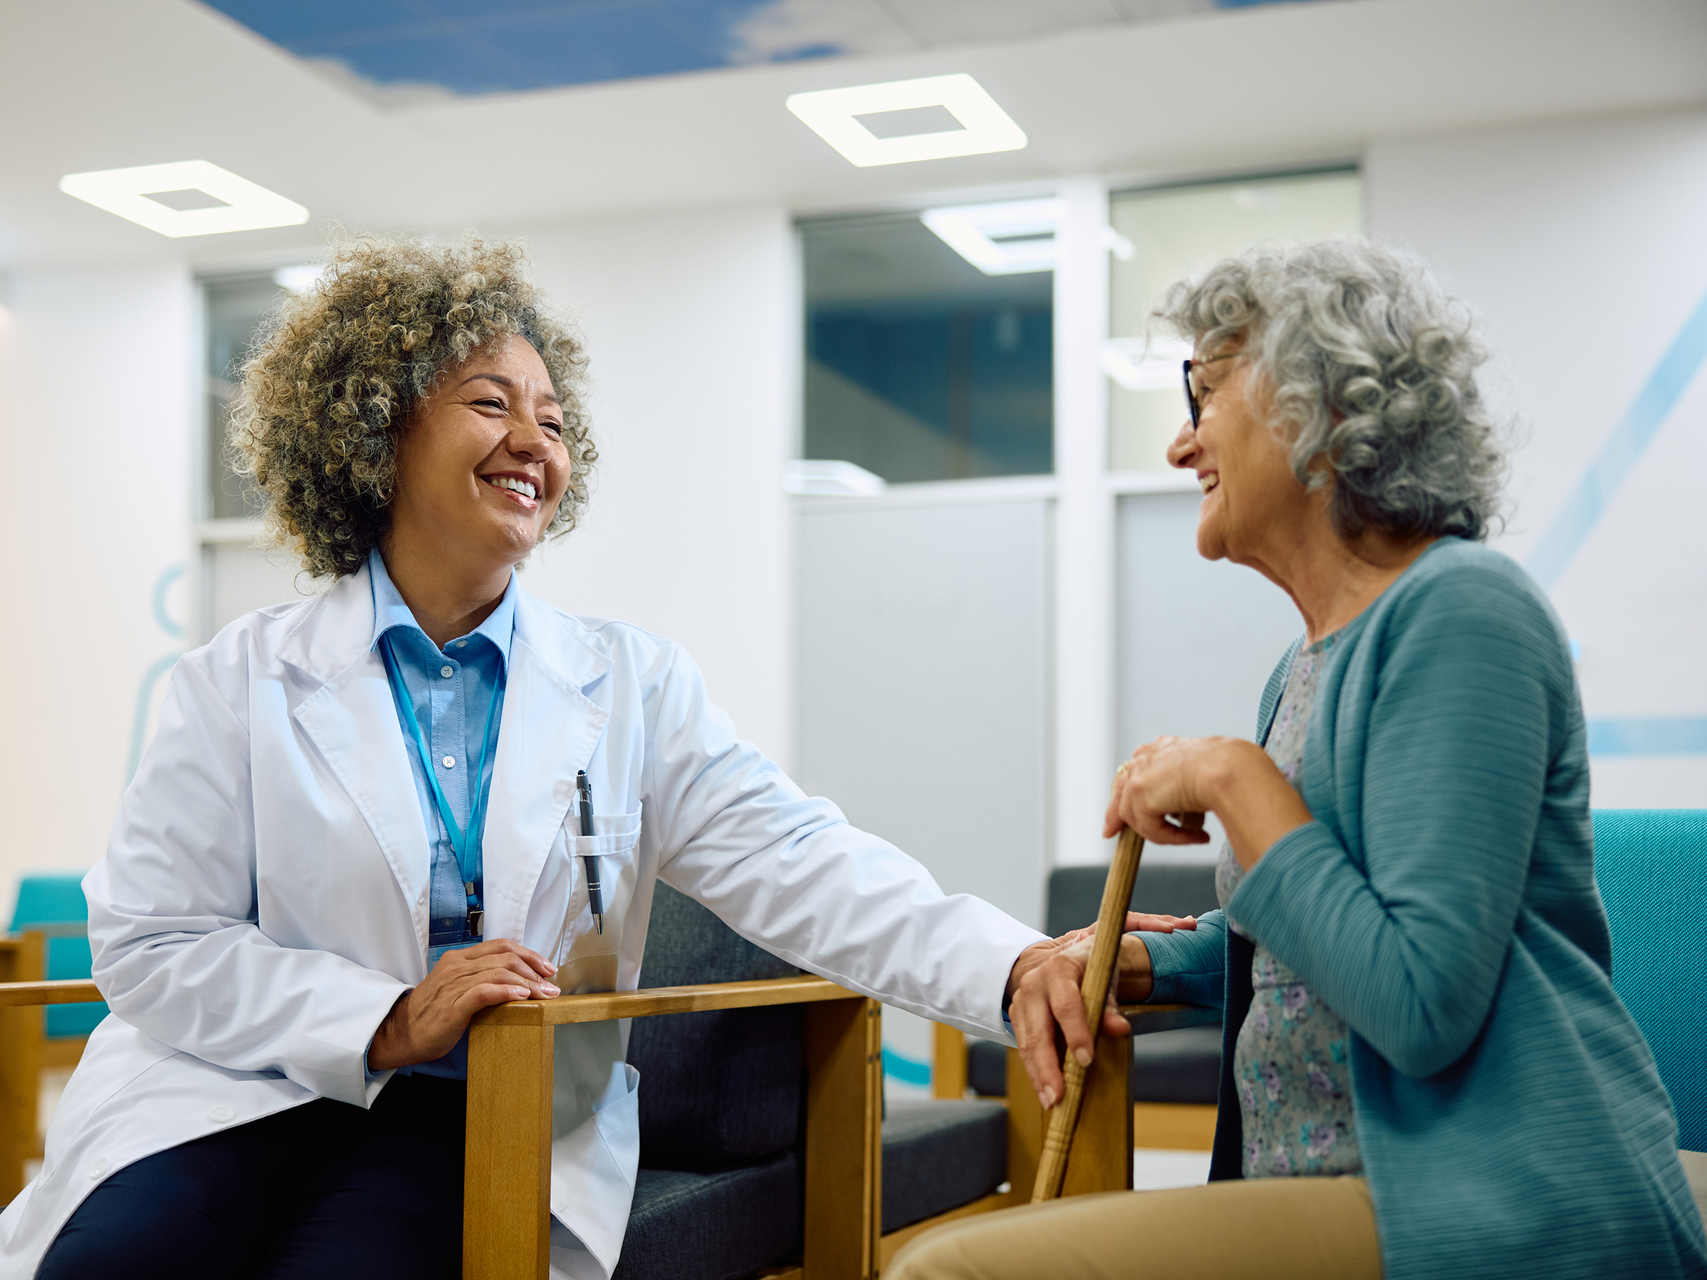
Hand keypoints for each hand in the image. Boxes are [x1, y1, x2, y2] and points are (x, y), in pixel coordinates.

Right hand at [368, 939, 559, 1070]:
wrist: (401, 1034)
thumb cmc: (431, 1015)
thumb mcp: (457, 989)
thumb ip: (480, 980)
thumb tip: (517, 985)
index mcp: (459, 958)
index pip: (501, 946)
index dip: (528, 954)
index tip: (546, 967)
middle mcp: (457, 966)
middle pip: (505, 956)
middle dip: (534, 968)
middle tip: (551, 984)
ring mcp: (454, 984)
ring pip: (499, 972)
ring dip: (528, 983)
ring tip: (544, 994)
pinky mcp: (453, 1004)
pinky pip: (485, 991)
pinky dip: (507, 992)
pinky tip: (522, 997)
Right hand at [1004, 912, 1195, 1109]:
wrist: (1067, 956)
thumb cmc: (1093, 968)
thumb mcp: (1107, 979)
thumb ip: (1112, 1004)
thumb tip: (1119, 1028)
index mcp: (1059, 967)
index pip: (1066, 1005)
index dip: (1076, 1033)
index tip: (1086, 1060)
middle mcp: (1035, 983)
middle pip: (1039, 1031)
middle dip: (1048, 1066)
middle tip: (1059, 1096)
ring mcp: (1022, 1000)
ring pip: (1027, 1043)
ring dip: (1039, 1075)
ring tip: (1052, 1102)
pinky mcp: (1017, 1015)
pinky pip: (1023, 1047)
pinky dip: (1034, 1070)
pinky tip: (1044, 1090)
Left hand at [1106, 736, 1311, 869]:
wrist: (1230, 767)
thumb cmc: (1229, 766)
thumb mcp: (1203, 772)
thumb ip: (1186, 783)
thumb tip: (1186, 805)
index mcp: (1160, 748)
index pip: (1134, 772)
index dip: (1128, 793)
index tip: (1122, 811)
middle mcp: (1145, 757)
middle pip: (1121, 791)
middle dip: (1116, 816)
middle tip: (1112, 833)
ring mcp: (1139, 775)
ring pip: (1138, 818)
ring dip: (1164, 833)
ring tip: (1192, 837)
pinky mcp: (1140, 795)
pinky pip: (1151, 830)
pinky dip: (1173, 838)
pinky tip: (1198, 837)